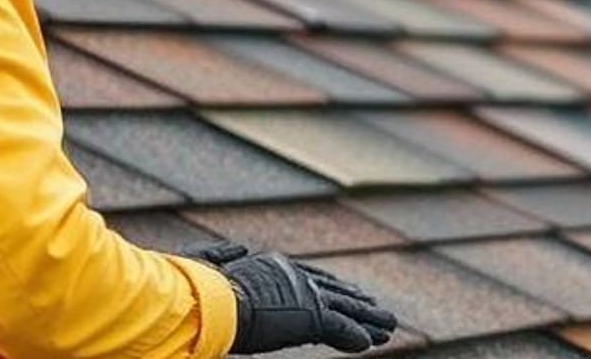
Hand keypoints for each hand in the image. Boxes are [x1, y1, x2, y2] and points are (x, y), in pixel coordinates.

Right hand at [181, 242, 396, 353]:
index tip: (351, 293)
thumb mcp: (213, 270)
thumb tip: (237, 247)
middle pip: (335, 292)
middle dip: (358, 303)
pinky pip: (340, 327)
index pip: (312, 279)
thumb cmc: (200, 289)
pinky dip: (356, 335)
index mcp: (274, 268)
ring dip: (369, 320)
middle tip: (379, 310)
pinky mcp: (310, 315)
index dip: (333, 288)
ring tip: (390, 327)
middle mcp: (294, 277)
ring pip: (346, 309)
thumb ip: (227, 258)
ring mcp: (304, 295)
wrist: (209, 300)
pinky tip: (371, 343)